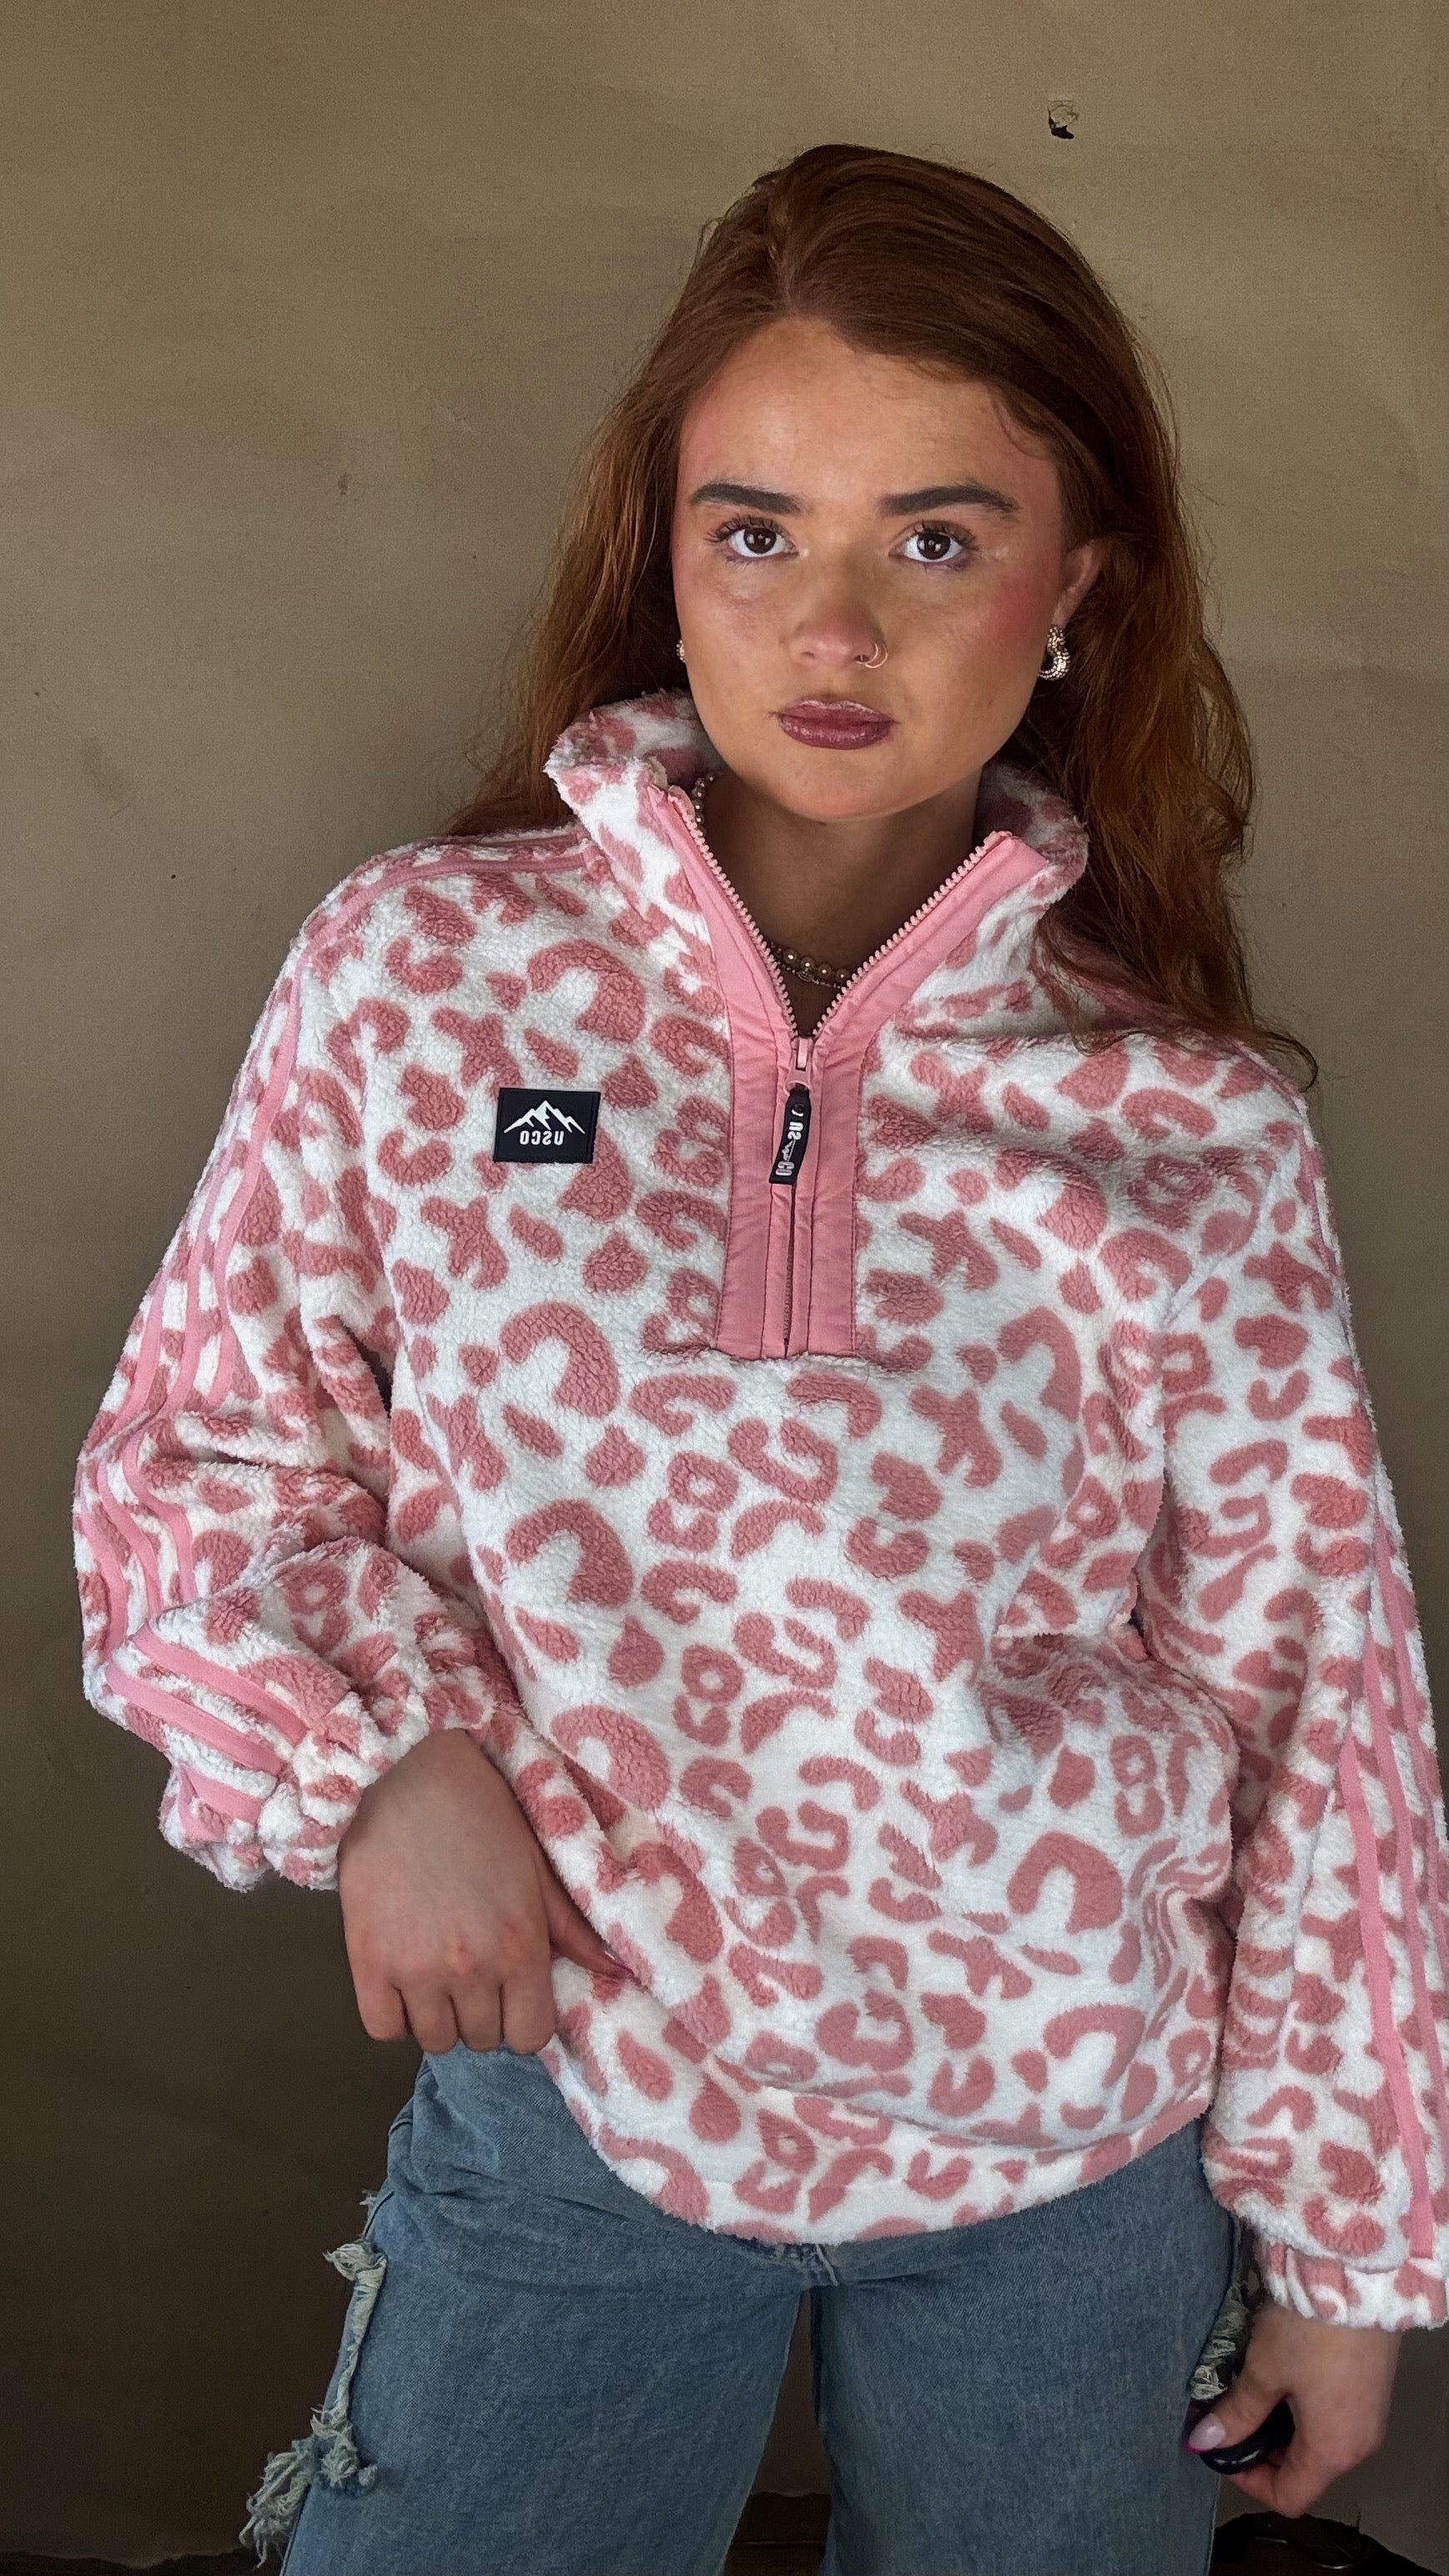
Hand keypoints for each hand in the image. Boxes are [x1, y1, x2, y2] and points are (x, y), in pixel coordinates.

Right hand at [336, 1729, 620, 2055]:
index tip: (511, 1993)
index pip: (530, 2035)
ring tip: (435, 1973)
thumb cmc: (480, 1812)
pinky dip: (394, 2015)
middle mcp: (472, 1968)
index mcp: (521, 1946)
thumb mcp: (535, 1865)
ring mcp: (416, 1969)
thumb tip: (612, 1971)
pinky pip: (383, 2029)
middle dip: (481, 2014)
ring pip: (434, 2039)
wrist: (405, 1772)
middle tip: (471, 1973)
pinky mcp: (366, 1962)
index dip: (522, 2018)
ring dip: (438, 2015)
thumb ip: (571, 1926)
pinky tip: (400, 1980)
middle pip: (482, 2038)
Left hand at [1185, 2298, 1400, 2517]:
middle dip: (1264, 2450)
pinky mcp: (1373, 2388)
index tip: (1222, 2448)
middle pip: (1306, 2471)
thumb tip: (1205, 2440)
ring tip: (1254, 2392)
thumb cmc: (1310, 2330)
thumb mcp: (1264, 2371)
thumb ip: (1237, 2412)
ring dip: (1284, 2427)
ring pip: (1319, 2442)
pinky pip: (1336, 2418)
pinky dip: (1306, 2409)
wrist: (1358, 2277)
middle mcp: (1358, 2444)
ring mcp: (1370, 2416)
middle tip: (1231, 2416)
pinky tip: (1285, 2374)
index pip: (1289, 2496)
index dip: (1249, 2481)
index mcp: (1332, 2452)